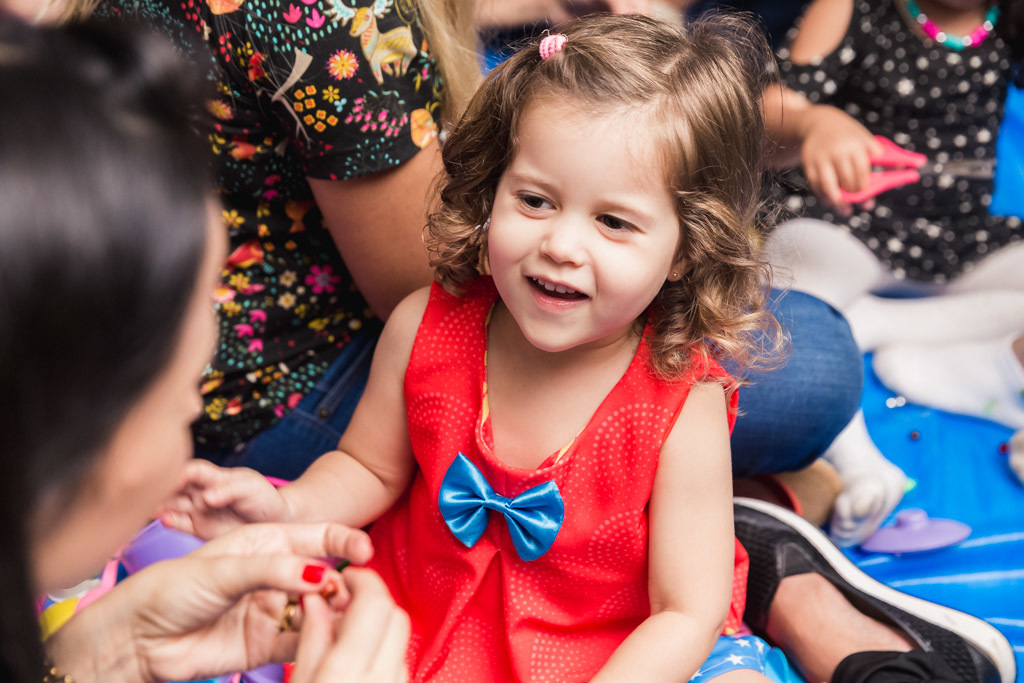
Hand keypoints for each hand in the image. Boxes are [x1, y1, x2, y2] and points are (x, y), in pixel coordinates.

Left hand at [48, 522, 373, 682]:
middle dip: (341, 582)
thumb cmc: (168, 589)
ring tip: (336, 616)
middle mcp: (273, 574)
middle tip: (342, 593)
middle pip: (323, 574)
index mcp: (264, 543)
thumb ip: (273, 571)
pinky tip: (324, 637)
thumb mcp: (223, 569)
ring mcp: (272, 609)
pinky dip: (319, 639)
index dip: (344, 540)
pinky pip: (304, 640)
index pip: (316, 535)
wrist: (136, 639)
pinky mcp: (267, 644)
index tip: (365, 551)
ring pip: (319, 609)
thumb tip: (320, 574)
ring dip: (333, 612)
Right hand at [161, 459, 291, 538]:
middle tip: (150, 493)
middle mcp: (200, 491)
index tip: (170, 478)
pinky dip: (170, 521)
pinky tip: (164, 519)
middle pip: (175, 486)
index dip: (179, 472)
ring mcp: (198, 510)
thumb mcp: (251, 488)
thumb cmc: (264, 498)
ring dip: (160, 504)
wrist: (274, 522)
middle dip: (162, 488)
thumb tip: (206, 497)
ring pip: (172, 504)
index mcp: (213, 476)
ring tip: (152, 508)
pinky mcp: (198, 527)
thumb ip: (228, 491)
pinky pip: (179, 523)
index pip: (191, 470)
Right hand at [289, 568, 409, 682]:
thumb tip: (315, 599)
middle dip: (373, 600)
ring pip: (400, 637)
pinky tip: (359, 658)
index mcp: (348, 668)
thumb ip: (310, 639)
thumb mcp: (299, 682)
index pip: (375, 602)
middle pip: (395, 614)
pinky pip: (399, 658)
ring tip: (348, 633)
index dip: (363, 580)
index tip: (346, 576)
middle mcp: (383, 675)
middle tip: (346, 601)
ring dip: (379, 625)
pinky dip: (382, 647)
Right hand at [800, 105, 883, 214]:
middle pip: (847, 180)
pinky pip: (817, 186)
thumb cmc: (849, 136)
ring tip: (846, 210)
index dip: (866, 185)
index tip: (867, 193)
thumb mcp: (866, 140)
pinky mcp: (809, 165)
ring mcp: (821, 159)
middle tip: (859, 199)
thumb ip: (884, 156)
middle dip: (855, 193)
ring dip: (839, 201)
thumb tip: (911, 167)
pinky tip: (831, 202)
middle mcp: (837, 151)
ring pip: (830, 186)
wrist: (819, 123)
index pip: (863, 171)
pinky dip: (824, 197)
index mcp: (855, 145)